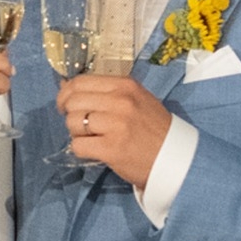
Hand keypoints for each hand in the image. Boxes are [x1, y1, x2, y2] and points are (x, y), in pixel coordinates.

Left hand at [54, 74, 171, 189]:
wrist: (174, 158)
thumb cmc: (153, 129)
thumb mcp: (136, 99)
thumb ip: (105, 92)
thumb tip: (65, 86)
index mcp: (125, 86)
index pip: (80, 81)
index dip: (66, 93)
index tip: (66, 104)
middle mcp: (120, 101)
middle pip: (73, 101)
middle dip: (69, 114)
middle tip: (79, 125)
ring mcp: (116, 125)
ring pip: (73, 123)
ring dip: (76, 133)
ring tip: (92, 138)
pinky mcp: (111, 149)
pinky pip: (78, 146)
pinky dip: (81, 150)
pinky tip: (95, 150)